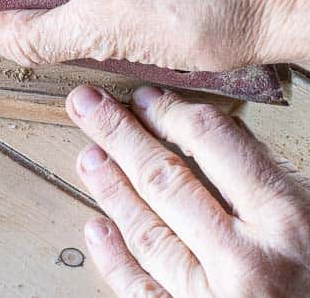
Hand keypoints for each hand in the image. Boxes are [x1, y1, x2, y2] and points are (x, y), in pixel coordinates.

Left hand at [68, 84, 309, 296]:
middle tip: (87, 106)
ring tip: (88, 156)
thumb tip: (223, 139)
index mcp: (292, 223)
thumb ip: (279, 187)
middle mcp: (248, 261)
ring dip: (111, 190)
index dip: (173, 114)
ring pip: (147, 232)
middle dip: (119, 136)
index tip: (146, 98)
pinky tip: (95, 229)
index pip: (216, 145)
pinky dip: (115, 260)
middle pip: (166, 180)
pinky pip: (143, 291)